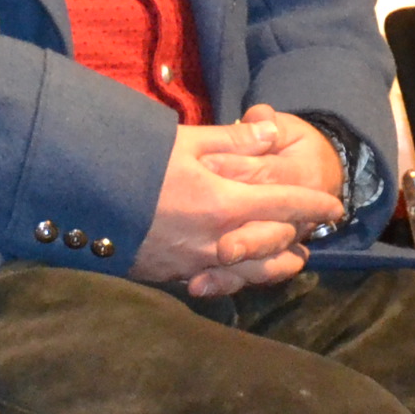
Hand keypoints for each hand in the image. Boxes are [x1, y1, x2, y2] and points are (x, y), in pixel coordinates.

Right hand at [135, 114, 346, 298]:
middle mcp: (216, 242)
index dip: (315, 205)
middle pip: (274, 245)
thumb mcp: (184, 141)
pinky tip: (242, 269)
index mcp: (225, 204)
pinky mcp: (172, 275)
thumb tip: (272, 131)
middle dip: (298, 236)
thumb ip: (233, 140)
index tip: (336, 207)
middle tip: (314, 230)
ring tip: (293, 259)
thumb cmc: (132, 163)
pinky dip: (240, 275)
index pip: (286, 205)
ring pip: (251, 273)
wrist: (78, 202)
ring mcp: (195, 264)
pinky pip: (219, 281)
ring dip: (276, 265)